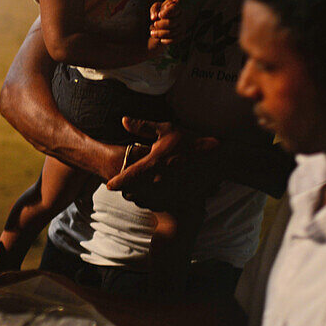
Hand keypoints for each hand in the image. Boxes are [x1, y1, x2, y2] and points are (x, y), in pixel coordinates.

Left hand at [105, 118, 221, 211]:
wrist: (216, 158)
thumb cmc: (190, 141)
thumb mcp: (167, 129)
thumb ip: (143, 127)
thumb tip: (123, 121)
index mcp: (152, 164)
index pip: (127, 178)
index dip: (116, 183)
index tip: (110, 184)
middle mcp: (158, 181)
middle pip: (133, 193)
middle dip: (128, 189)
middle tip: (127, 185)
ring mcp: (168, 192)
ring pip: (145, 201)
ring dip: (140, 196)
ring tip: (140, 190)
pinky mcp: (178, 198)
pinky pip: (160, 204)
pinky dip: (154, 200)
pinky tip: (156, 194)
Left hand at [149, 0, 190, 45]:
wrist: (167, 23)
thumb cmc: (161, 13)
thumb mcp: (157, 8)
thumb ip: (154, 9)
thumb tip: (154, 17)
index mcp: (176, 8)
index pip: (174, 8)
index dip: (166, 12)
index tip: (159, 15)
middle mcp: (181, 17)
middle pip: (170, 22)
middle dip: (160, 24)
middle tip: (155, 24)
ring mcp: (182, 27)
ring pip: (171, 32)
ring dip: (159, 34)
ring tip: (152, 33)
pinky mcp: (181, 35)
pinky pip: (174, 40)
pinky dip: (166, 41)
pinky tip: (160, 39)